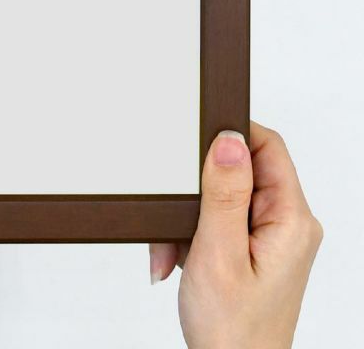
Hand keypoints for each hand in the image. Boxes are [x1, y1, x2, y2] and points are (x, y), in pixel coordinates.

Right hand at [149, 123, 322, 348]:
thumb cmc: (232, 331)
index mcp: (290, 220)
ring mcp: (271, 236)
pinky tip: (178, 259)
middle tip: (174, 219)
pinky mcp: (253, 247)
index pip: (268, 147)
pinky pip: (217, 220)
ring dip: (188, 219)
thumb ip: (224, 194)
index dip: (231, 136)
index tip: (194, 144)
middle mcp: (287, 223)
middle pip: (238, 172)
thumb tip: (229, 140)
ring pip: (221, 197)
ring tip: (174, 251)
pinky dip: (191, 235)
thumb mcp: (218, 255)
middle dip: (196, 191)